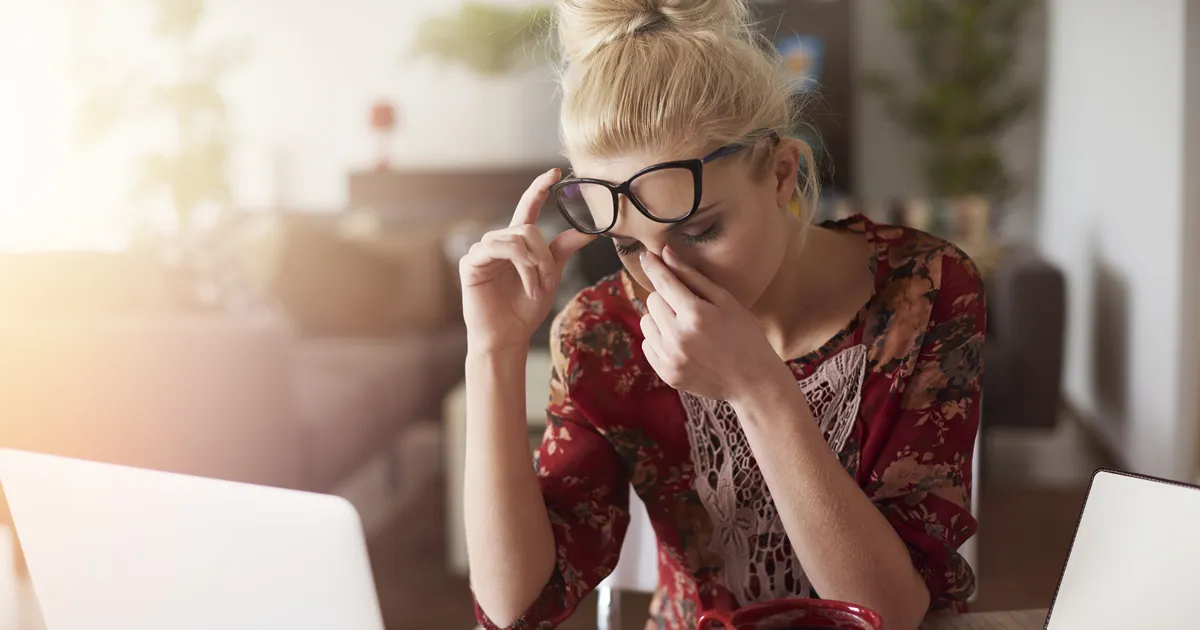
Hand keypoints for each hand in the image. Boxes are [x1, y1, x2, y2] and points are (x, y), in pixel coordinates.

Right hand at [460, 168, 594, 354]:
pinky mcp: (471, 262)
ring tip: (537, 287)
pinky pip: (499, 249)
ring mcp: (482, 250)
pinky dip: (521, 267)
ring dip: (535, 264)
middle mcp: (498, 242)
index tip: (554, 172)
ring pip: (517, 238)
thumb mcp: (550, 277)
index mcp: (517, 243)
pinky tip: (527, 286)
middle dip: (545, 255)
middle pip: (529, 229)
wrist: (508, 337)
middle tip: (550, 281)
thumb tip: (587, 232)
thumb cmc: (525, 310)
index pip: (528, 208)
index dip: (539, 189)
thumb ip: (562, 252)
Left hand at [638, 247, 787, 402]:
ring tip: (684, 326)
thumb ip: (692, 277)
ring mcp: (670, 358)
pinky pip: (647, 344)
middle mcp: (678, 337)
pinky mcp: (666, 373)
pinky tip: (681, 344)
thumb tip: (665, 253)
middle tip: (688, 307)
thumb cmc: (745, 335)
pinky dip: (659, 339)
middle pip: (652, 300)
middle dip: (666, 298)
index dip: (653, 266)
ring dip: (660, 319)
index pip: (663, 282)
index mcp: (696, 314)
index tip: (646, 255)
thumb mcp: (725, 301)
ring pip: (646, 322)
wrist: (753, 382)